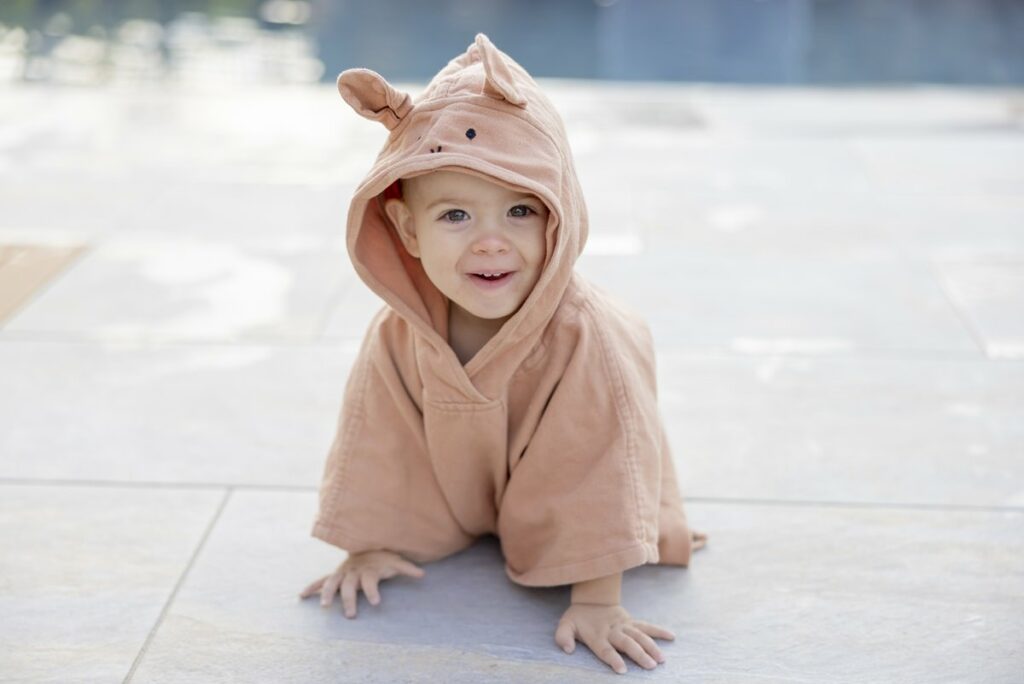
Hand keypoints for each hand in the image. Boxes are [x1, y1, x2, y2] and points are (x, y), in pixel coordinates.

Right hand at [298, 550, 424, 618]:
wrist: (367, 543)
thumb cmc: (383, 556)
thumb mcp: (396, 560)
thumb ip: (408, 568)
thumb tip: (423, 574)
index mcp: (368, 569)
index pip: (370, 582)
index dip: (373, 591)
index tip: (376, 603)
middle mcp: (353, 571)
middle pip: (349, 587)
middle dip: (349, 600)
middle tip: (350, 615)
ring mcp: (343, 573)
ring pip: (332, 583)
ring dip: (326, 593)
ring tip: (323, 606)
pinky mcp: (336, 575)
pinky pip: (321, 580)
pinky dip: (311, 587)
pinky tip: (301, 596)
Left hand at [554, 602, 673, 674]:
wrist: (591, 599)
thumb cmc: (578, 618)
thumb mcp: (565, 625)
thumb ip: (564, 636)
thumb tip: (568, 649)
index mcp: (597, 635)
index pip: (605, 649)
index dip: (613, 658)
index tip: (622, 669)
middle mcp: (612, 630)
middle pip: (627, 643)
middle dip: (639, 654)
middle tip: (651, 666)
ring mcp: (623, 625)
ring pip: (639, 635)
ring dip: (651, 646)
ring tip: (661, 659)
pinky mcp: (631, 621)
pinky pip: (646, 625)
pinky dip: (659, 630)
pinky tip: (671, 636)